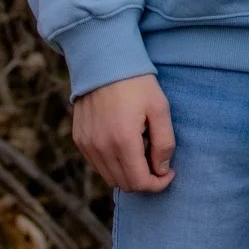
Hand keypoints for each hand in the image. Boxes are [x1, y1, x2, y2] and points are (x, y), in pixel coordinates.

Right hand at [72, 74, 175, 192]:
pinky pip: (98, 165)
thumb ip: (164, 143)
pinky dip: (113, 164)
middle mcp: (101, 148)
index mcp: (123, 142)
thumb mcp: (160, 109)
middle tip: (158, 163)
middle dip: (145, 180)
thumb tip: (162, 170)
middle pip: (124, 184)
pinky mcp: (79, 140)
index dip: (158, 184)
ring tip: (142, 150)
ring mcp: (87, 145)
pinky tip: (125, 146)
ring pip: (110, 177)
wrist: (104, 64)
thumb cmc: (137, 84)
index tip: (169, 172)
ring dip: (129, 173)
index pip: (140, 182)